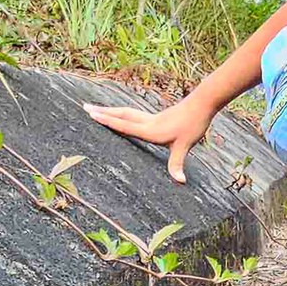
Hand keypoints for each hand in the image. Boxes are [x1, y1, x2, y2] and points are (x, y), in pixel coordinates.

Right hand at [83, 97, 211, 183]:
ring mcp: (151, 118)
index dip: (108, 121)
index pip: (125, 125)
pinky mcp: (156, 117)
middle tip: (84, 107)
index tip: (92, 114)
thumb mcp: (185, 146)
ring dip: (110, 111)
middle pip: (120, 115)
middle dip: (102, 112)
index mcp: (150, 130)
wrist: (202, 104)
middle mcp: (147, 122)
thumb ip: (177, 164)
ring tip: (97, 108)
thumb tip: (180, 181)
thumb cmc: (193, 125)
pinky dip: (122, 114)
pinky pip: (134, 114)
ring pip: (126, 113)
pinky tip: (120, 115)